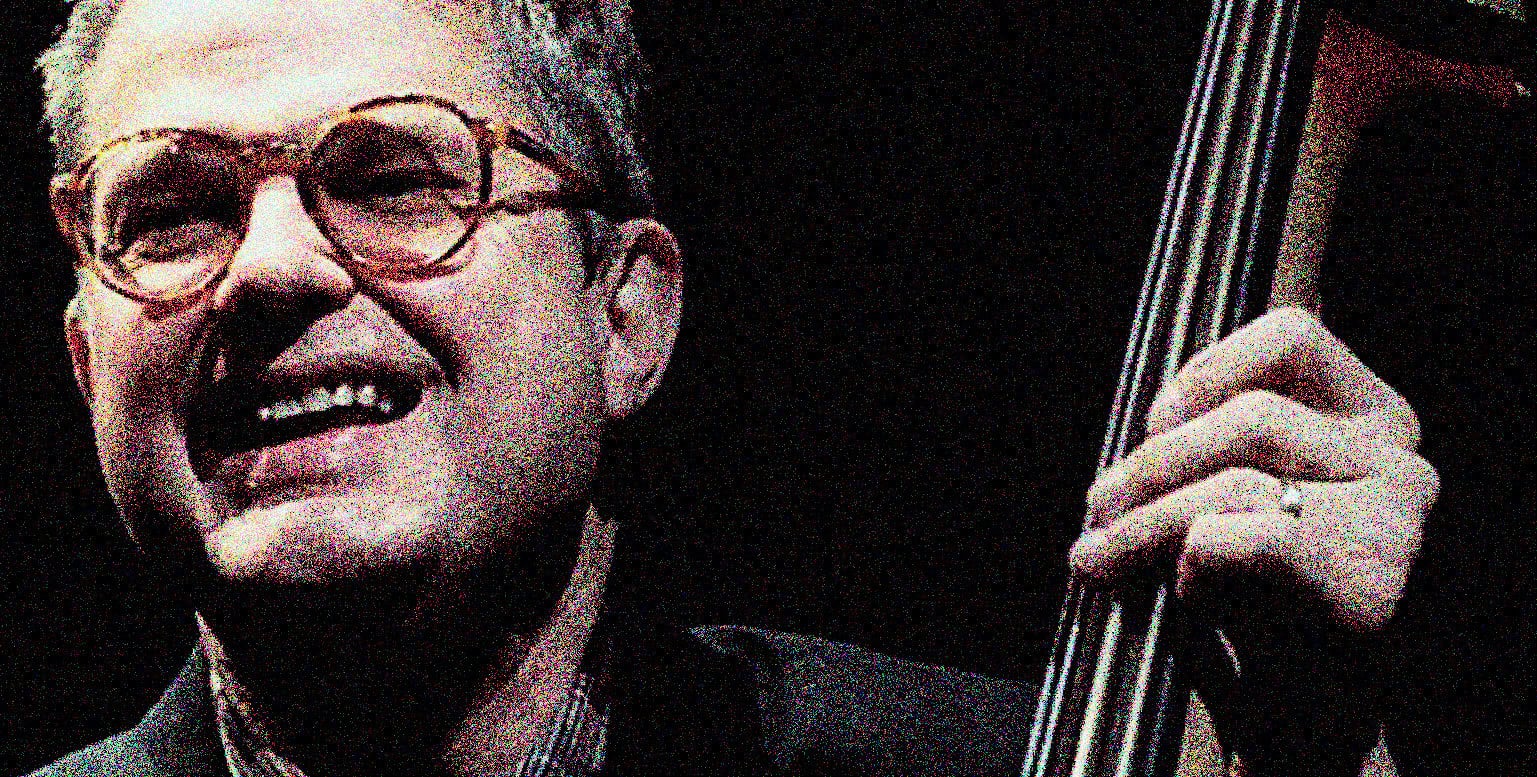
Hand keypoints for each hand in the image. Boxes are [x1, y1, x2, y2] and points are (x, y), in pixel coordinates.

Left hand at [1070, 307, 1434, 775]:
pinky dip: (1191, 563)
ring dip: (1144, 523)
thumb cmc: (1267, 607)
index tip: (1153, 420)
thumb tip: (1137, 433)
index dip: (1208, 368)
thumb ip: (1215, 448)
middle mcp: (1399, 461)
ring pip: (1236, 480)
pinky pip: (1241, 537)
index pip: (1293, 337)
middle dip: (1150, 466)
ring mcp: (1394, 521)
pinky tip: (1186, 596)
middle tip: (1098, 512)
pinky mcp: (1367, 582)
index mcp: (1373, 421)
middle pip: (1248, 419)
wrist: (1310, 727)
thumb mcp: (1245, 501)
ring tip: (1098, 559)